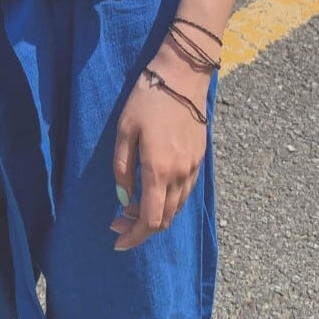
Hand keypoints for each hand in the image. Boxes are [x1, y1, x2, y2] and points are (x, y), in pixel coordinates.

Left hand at [110, 37, 212, 250]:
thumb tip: (123, 197)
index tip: (118, 241)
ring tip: (132, 207)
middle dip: (141, 228)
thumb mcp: (124, 129)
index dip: (134, 236)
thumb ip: (122, 166)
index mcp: (158, 169)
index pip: (150, 220)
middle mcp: (180, 174)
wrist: (182, 77)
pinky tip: (152, 191)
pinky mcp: (200, 159)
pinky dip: (168, 201)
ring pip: (176, 208)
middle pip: (164, 219)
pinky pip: (185, 192)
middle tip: (118, 222)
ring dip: (155, 215)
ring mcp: (193, 168)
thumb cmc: (147, 99)